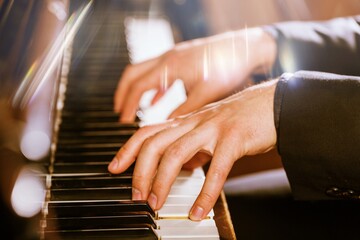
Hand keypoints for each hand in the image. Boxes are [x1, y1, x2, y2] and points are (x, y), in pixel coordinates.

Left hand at [108, 79, 277, 219]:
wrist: (274, 103)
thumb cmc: (242, 118)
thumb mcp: (210, 129)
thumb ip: (194, 146)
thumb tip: (182, 166)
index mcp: (187, 121)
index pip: (148, 131)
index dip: (127, 149)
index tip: (114, 168)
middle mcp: (194, 123)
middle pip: (155, 144)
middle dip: (139, 171)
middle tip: (136, 197)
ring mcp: (213, 129)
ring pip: (176, 153)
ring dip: (162, 182)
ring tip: (155, 204)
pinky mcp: (234, 139)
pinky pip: (216, 169)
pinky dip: (205, 194)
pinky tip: (198, 212)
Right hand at [114, 27, 275, 121]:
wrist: (245, 48)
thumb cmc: (228, 67)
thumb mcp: (206, 94)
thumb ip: (185, 111)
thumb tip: (168, 127)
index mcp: (169, 66)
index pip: (138, 85)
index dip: (128, 104)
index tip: (123, 120)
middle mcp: (167, 58)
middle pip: (133, 73)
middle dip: (123, 93)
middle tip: (119, 111)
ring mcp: (174, 57)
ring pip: (145, 72)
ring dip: (136, 90)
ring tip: (133, 108)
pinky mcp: (182, 60)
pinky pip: (159, 73)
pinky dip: (153, 88)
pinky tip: (156, 100)